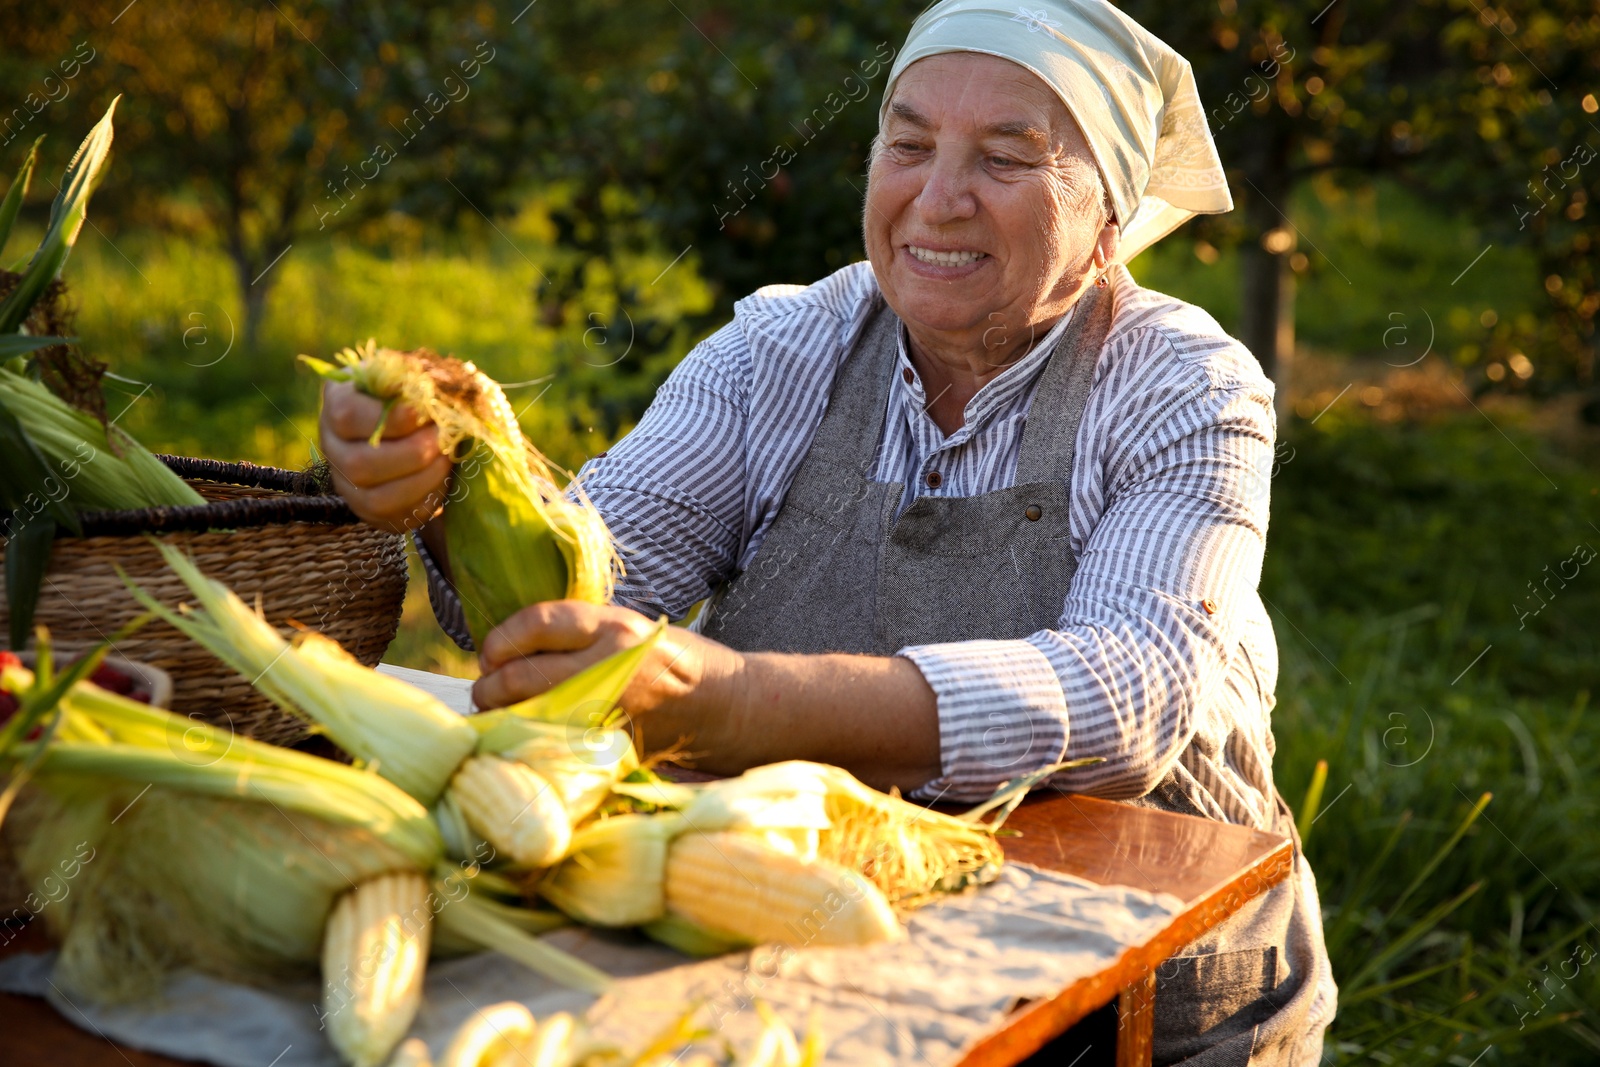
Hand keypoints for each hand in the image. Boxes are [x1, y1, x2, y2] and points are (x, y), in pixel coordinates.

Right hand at [319, 380, 452, 532]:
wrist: (421, 425)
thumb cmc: (416, 392)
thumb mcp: (414, 373)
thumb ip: (419, 377)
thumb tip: (428, 392)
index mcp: (338, 400)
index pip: (346, 415)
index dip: (388, 419)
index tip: (423, 412)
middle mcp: (333, 445)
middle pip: (359, 464)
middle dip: (411, 453)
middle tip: (442, 438)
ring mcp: (347, 483)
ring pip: (376, 499)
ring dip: (421, 480)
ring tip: (447, 458)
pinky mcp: (370, 511)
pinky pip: (396, 518)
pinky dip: (426, 500)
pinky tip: (444, 478)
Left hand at [472, 600, 747, 756]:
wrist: (729, 706)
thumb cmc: (679, 662)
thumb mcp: (633, 629)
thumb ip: (582, 636)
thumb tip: (517, 649)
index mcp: (614, 628)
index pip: (537, 623)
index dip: (501, 638)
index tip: (490, 651)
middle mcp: (610, 666)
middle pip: (521, 675)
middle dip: (490, 686)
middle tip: (484, 691)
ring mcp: (610, 712)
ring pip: (531, 715)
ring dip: (505, 719)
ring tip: (500, 716)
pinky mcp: (613, 747)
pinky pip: (557, 744)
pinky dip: (534, 743)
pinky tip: (528, 741)